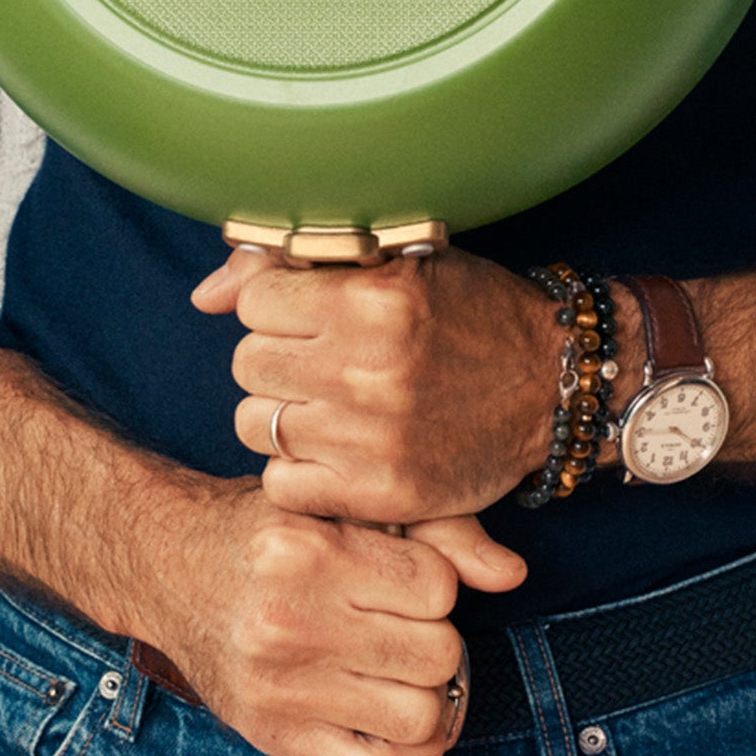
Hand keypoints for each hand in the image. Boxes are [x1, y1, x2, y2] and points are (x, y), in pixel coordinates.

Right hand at [145, 479, 521, 755]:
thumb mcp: (334, 502)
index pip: (437, 588)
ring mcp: (283, 686)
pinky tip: (400, 722)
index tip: (411, 579)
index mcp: (312, 552)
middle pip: (436, 654)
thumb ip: (430, 528)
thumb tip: (512, 573)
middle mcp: (293, 621)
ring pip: (419, 716)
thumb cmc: (260, 530)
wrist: (168, 565)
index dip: (437, 583)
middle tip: (406, 624)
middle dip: (435, 638)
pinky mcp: (275, 734)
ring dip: (425, 695)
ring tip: (402, 669)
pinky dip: (409, 755)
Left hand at [191, 243, 573, 521]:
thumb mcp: (398, 262)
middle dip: (276, 357)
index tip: (308, 313)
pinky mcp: (381, 494)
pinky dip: (298, 469)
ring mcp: (370, 437)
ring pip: (255, 423)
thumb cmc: (471, 311)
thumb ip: (294, 265)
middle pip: (248, 363)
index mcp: (372, 299)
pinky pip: (282, 484)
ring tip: (327, 402)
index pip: (255, 301)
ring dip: (282, 412)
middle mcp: (366, 368)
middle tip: (320, 359)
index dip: (277, 305)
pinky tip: (334, 448)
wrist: (551, 384)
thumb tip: (204, 296)